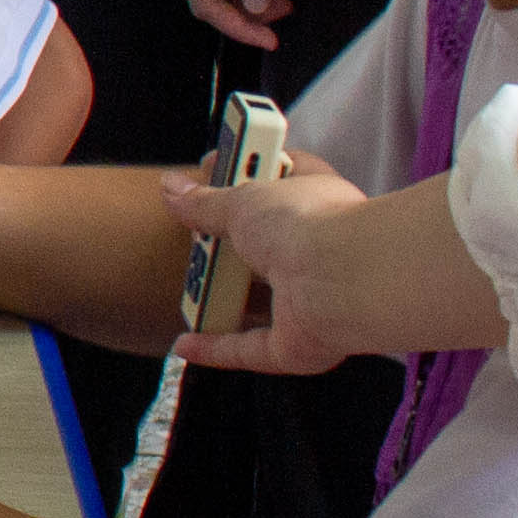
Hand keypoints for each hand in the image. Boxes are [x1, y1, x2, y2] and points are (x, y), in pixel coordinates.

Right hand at [159, 160, 382, 372]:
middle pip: (266, 245)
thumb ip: (205, 200)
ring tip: (183, 284)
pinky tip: (187, 345)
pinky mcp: (298, 344)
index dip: (247, 172)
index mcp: (316, 203)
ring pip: (260, 300)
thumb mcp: (242, 198)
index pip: (284, 179)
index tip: (211, 168)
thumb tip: (173, 189)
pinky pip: (251, 349)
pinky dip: (217, 347)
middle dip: (227, 241)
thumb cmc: (307, 223)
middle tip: (191, 230)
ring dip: (222, 297)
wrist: (344, 277)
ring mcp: (311, 301)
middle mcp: (318, 252)